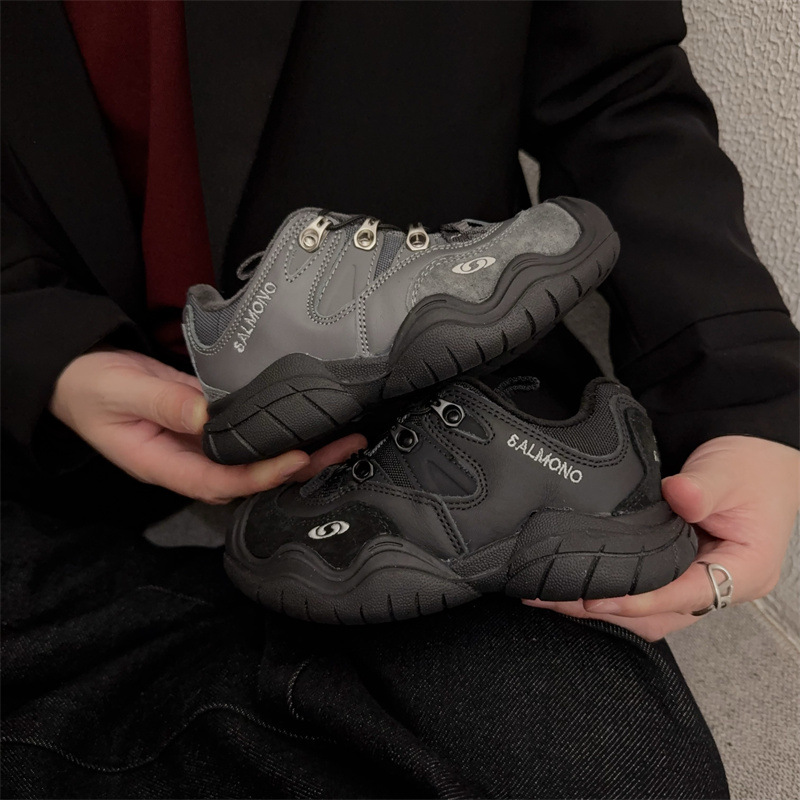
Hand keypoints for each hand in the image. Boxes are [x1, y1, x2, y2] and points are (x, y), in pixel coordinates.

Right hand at [50, 348, 364, 502]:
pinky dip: (279, 429)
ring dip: (299, 450)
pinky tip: (309, 421)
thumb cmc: (90, 387)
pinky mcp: (209, 423)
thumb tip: (207, 414)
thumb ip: (164, 402)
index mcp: (165, 465)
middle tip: (345, 448)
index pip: (221, 480)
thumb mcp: (120, 391)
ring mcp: (201, 444)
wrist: (78, 375)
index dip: (261, 475)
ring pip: (256, 457)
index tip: (297, 458)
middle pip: (251, 476)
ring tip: (343, 437)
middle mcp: (189, 461)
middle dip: (299, 467)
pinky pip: (249, 433)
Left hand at [523, 436, 799, 640]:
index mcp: (746, 571)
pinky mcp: (678, 571)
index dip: (639, 600)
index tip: (597, 598)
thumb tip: (678, 494)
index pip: (685, 596)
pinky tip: (579, 583)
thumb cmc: (748, 466)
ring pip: (648, 611)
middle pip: (660, 614)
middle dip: (608, 610)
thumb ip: (702, 488)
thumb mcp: (727, 473)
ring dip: (605, 607)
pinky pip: (644, 591)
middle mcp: (721, 584)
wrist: (749, 452)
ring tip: (556, 596)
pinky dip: (613, 591)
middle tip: (558, 598)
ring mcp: (697, 580)